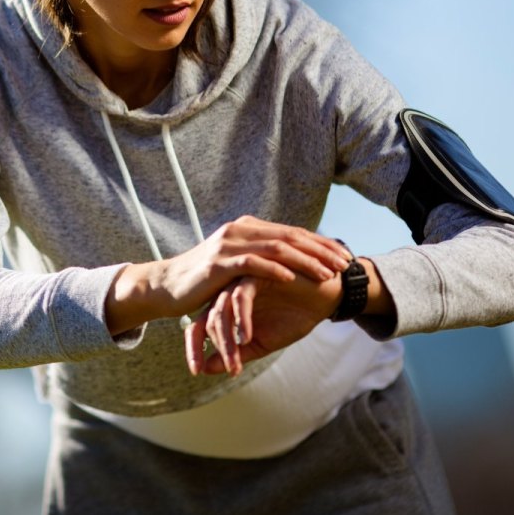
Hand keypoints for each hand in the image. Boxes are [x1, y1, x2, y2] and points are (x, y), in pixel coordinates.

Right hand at [106, 216, 349, 334]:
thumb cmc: (205, 280)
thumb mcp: (236, 264)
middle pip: (289, 237)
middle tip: (344, 265)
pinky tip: (291, 278)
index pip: (293, 232)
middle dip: (320, 251)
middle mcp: (240, 230)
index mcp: (248, 228)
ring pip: (275, 248)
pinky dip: (274, 269)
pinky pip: (251, 263)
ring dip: (304, 261)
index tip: (345, 257)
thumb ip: (259, 257)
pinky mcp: (218, 263)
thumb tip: (292, 260)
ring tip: (325, 275)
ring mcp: (229, 244)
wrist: (168, 286)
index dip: (321, 243)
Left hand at [184, 271, 341, 376]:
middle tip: (231, 370)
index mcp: (225, 306)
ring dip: (228, 339)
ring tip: (236, 361)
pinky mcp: (256, 272)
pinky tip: (248, 337)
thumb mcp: (263, 342)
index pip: (198, 326)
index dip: (193, 349)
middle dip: (218, 348)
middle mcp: (228, 292)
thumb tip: (206, 370)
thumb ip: (236, 353)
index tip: (195, 372)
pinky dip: (242, 319)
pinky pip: (241, 296)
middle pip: (207, 319)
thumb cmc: (294, 316)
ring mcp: (240, 280)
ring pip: (222, 309)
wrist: (326, 296)